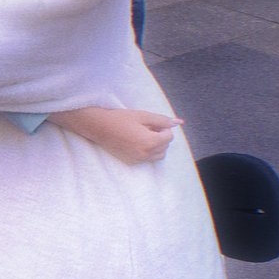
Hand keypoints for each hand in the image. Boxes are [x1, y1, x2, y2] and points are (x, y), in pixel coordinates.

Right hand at [50, 106, 182, 163]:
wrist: (99, 127)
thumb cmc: (120, 118)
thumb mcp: (143, 116)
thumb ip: (161, 120)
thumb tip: (179, 123)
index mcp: (150, 142)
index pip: (169, 136)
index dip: (163, 127)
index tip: (152, 122)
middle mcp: (145, 154)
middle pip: (165, 147)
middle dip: (161, 137)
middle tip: (148, 127)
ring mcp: (138, 160)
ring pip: (158, 155)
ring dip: (156, 145)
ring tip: (144, 134)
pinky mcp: (131, 162)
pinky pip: (147, 159)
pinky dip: (148, 151)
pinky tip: (137, 141)